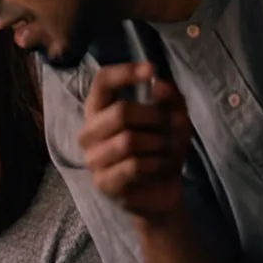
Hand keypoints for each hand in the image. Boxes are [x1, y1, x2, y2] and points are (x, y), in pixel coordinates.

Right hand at [77, 63, 190, 222]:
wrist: (161, 193)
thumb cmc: (160, 150)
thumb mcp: (173, 119)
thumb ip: (170, 98)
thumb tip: (160, 84)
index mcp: (100, 110)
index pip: (102, 82)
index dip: (125, 72)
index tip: (151, 70)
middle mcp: (89, 132)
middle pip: (120, 112)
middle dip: (155, 117)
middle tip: (173, 125)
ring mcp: (93, 159)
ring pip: (128, 140)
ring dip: (159, 143)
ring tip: (170, 148)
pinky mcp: (103, 182)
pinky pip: (133, 166)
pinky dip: (156, 163)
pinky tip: (162, 165)